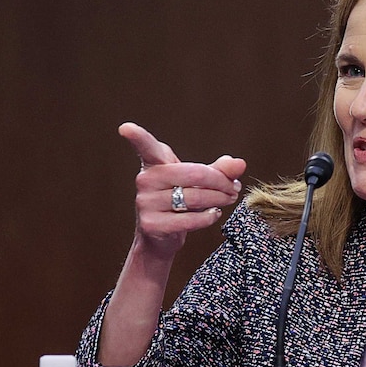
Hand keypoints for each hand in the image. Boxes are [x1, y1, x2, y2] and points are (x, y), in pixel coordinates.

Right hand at [118, 122, 245, 254]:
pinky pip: (190, 219)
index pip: (146, 147)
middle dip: (221, 182)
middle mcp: (145, 180)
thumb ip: (218, 170)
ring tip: (228, 199)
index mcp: (154, 164)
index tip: (126, 128)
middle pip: (194, 174)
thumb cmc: (179, 201)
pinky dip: (209, 217)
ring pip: (195, 197)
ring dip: (219, 199)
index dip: (136, 136)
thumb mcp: (197, 182)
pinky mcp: (151, 225)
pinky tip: (214, 213)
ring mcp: (145, 203)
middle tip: (234, 188)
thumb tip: (240, 164)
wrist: (160, 238)